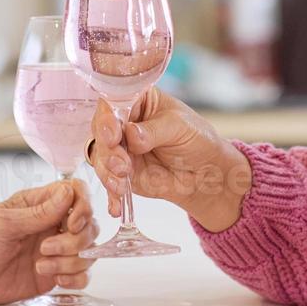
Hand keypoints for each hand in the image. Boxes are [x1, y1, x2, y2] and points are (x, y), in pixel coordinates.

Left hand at [0, 178, 99, 305]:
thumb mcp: (4, 224)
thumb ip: (39, 212)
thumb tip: (67, 193)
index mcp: (38, 204)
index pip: (76, 194)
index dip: (83, 207)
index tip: (72, 223)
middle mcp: (49, 226)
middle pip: (88, 225)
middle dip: (76, 240)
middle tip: (46, 249)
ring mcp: (52, 251)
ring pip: (86, 251)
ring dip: (72, 261)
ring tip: (42, 265)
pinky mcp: (51, 275)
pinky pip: (80, 276)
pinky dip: (75, 279)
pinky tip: (56, 279)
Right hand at [87, 87, 252, 232]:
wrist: (206, 175)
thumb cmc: (196, 139)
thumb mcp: (179, 127)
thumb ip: (154, 130)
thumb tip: (131, 134)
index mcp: (137, 100)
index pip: (113, 101)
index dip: (108, 117)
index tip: (113, 133)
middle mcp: (123, 122)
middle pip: (101, 129)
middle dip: (107, 149)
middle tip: (121, 164)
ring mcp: (120, 148)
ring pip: (100, 156)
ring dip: (107, 172)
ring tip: (121, 184)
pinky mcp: (120, 172)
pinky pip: (108, 181)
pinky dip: (111, 194)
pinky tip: (117, 206)